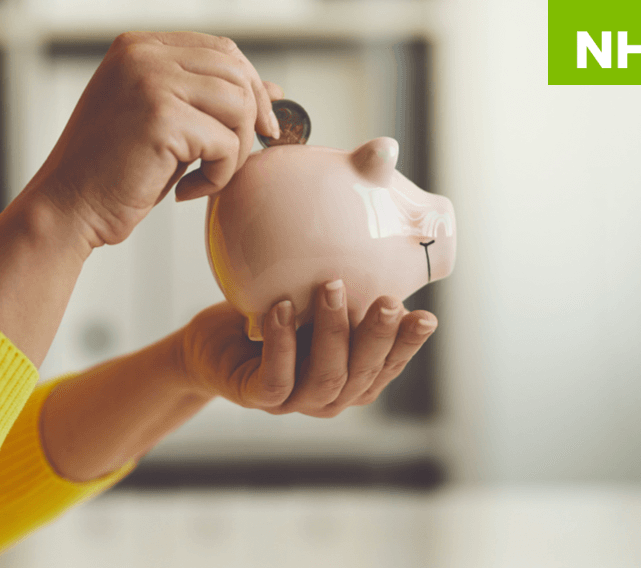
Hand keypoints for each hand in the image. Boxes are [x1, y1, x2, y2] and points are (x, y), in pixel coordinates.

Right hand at [28, 31, 281, 246]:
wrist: (67, 209)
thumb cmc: (111, 174)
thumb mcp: (164, 124)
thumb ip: (207, 100)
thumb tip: (273, 90)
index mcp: (137, 48)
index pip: (220, 49)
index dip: (249, 86)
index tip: (258, 125)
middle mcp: (142, 55)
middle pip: (236, 71)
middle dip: (251, 117)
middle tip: (238, 158)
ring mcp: (151, 82)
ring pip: (238, 105)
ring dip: (235, 151)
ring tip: (206, 177)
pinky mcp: (161, 118)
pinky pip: (226, 143)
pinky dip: (218, 176)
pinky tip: (186, 191)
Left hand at [172, 281, 437, 416]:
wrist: (213, 345)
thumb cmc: (274, 320)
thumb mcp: (315, 303)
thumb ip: (347, 292)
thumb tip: (381, 238)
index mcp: (353, 378)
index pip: (388, 365)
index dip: (408, 345)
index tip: (427, 317)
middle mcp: (330, 396)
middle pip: (362, 374)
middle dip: (377, 336)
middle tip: (389, 301)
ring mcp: (295, 401)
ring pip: (325, 377)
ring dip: (332, 332)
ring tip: (331, 287)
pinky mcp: (257, 397)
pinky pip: (275, 378)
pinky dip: (282, 343)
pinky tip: (282, 308)